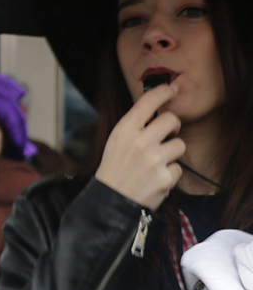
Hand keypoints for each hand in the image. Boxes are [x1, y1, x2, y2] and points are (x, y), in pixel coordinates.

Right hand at [94, 84, 184, 210]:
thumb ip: (135, 127)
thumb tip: (158, 112)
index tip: (170, 89)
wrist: (110, 201)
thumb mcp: (116, 142)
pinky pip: (178, 167)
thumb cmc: (114, 169)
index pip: (147, 102)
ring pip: (179, 144)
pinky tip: (155, 178)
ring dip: (171, 153)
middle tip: (167, 133)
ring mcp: (154, 160)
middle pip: (172, 120)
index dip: (162, 91)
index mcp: (124, 131)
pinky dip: (169, 173)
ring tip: (155, 163)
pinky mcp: (165, 177)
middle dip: (173, 126)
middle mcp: (139, 142)